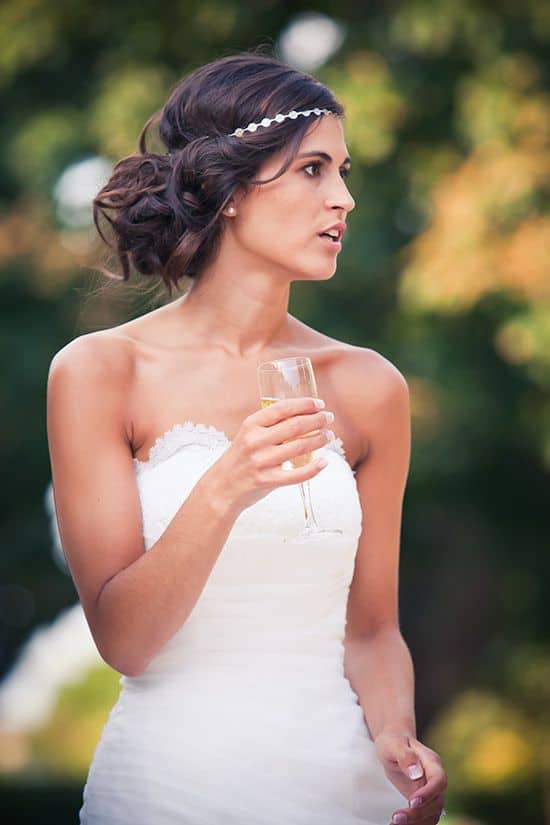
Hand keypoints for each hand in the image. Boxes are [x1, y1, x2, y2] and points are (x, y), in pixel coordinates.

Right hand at [203, 396, 334, 512]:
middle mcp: (255, 441)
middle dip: (317, 420)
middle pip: (295, 426)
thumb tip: (302, 415)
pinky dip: (313, 468)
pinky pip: (296, 474)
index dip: (304, 404)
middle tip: (329, 418)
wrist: (221, 487)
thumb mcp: (248, 435)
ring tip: (328, 436)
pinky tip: (324, 462)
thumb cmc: (239, 459)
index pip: (282, 408)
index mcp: (251, 425)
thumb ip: (269, 426)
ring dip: (319, 439)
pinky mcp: (267, 480)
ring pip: (299, 447)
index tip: (319, 403)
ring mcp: (261, 461)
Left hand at [373, 730, 447, 823]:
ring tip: (394, 823)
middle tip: (396, 817)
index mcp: (431, 762)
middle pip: (436, 802)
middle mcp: (435, 778)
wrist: (394, 744)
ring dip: (416, 822)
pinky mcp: (425, 801)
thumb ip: (405, 756)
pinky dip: (414, 823)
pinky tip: (396, 824)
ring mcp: (431, 791)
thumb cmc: (393, 742)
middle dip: (418, 813)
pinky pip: (425, 817)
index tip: (411, 801)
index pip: (439, 780)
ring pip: (433, 813)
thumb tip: (416, 773)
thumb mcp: (394, 744)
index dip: (429, 793)